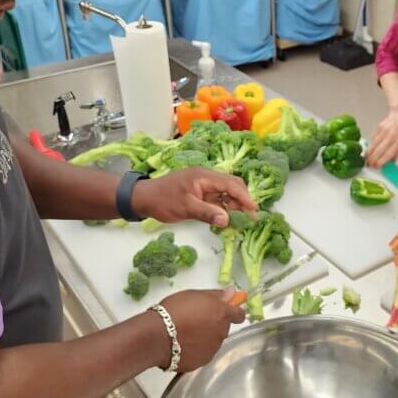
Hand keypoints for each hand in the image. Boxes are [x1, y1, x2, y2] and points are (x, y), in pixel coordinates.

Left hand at [133, 168, 256, 227]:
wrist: (143, 198)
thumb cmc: (162, 200)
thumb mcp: (185, 208)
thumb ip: (207, 213)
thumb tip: (227, 220)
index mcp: (204, 176)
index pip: (231, 184)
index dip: (244, 197)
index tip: (254, 211)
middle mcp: (206, 178)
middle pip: (232, 185)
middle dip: (243, 200)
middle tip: (250, 218)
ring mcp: (203, 185)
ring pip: (226, 193)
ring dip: (234, 205)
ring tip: (240, 221)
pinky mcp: (199, 193)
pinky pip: (217, 199)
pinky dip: (224, 208)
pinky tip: (226, 219)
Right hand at [155, 288, 245, 371]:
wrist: (157, 336)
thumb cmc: (174, 309)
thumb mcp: (194, 295)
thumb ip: (216, 295)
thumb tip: (232, 293)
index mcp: (222, 314)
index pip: (239, 315)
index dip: (234, 312)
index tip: (226, 311)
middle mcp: (221, 333)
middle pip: (223, 328)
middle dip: (214, 325)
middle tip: (195, 321)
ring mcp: (212, 350)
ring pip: (213, 341)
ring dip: (205, 337)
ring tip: (185, 334)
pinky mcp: (201, 362)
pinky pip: (202, 354)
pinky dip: (195, 350)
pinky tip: (181, 345)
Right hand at [365, 106, 397, 167]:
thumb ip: (397, 152)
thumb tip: (390, 162)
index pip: (388, 154)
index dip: (381, 161)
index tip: (377, 166)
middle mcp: (391, 136)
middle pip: (378, 151)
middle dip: (372, 160)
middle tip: (370, 165)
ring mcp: (383, 132)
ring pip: (373, 146)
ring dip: (369, 154)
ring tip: (366, 160)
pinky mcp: (378, 128)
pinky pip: (373, 140)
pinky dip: (370, 146)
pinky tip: (369, 151)